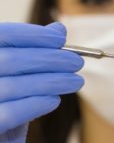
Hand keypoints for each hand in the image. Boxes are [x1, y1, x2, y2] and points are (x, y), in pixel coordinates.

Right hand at [0, 22, 83, 142]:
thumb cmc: (8, 98)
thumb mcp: (19, 72)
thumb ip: (35, 50)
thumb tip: (58, 30)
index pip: (5, 35)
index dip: (34, 35)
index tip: (61, 40)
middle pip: (12, 59)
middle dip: (52, 59)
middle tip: (77, 63)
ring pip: (16, 85)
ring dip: (54, 81)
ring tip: (76, 81)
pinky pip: (13, 112)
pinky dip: (38, 103)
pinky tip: (54, 100)